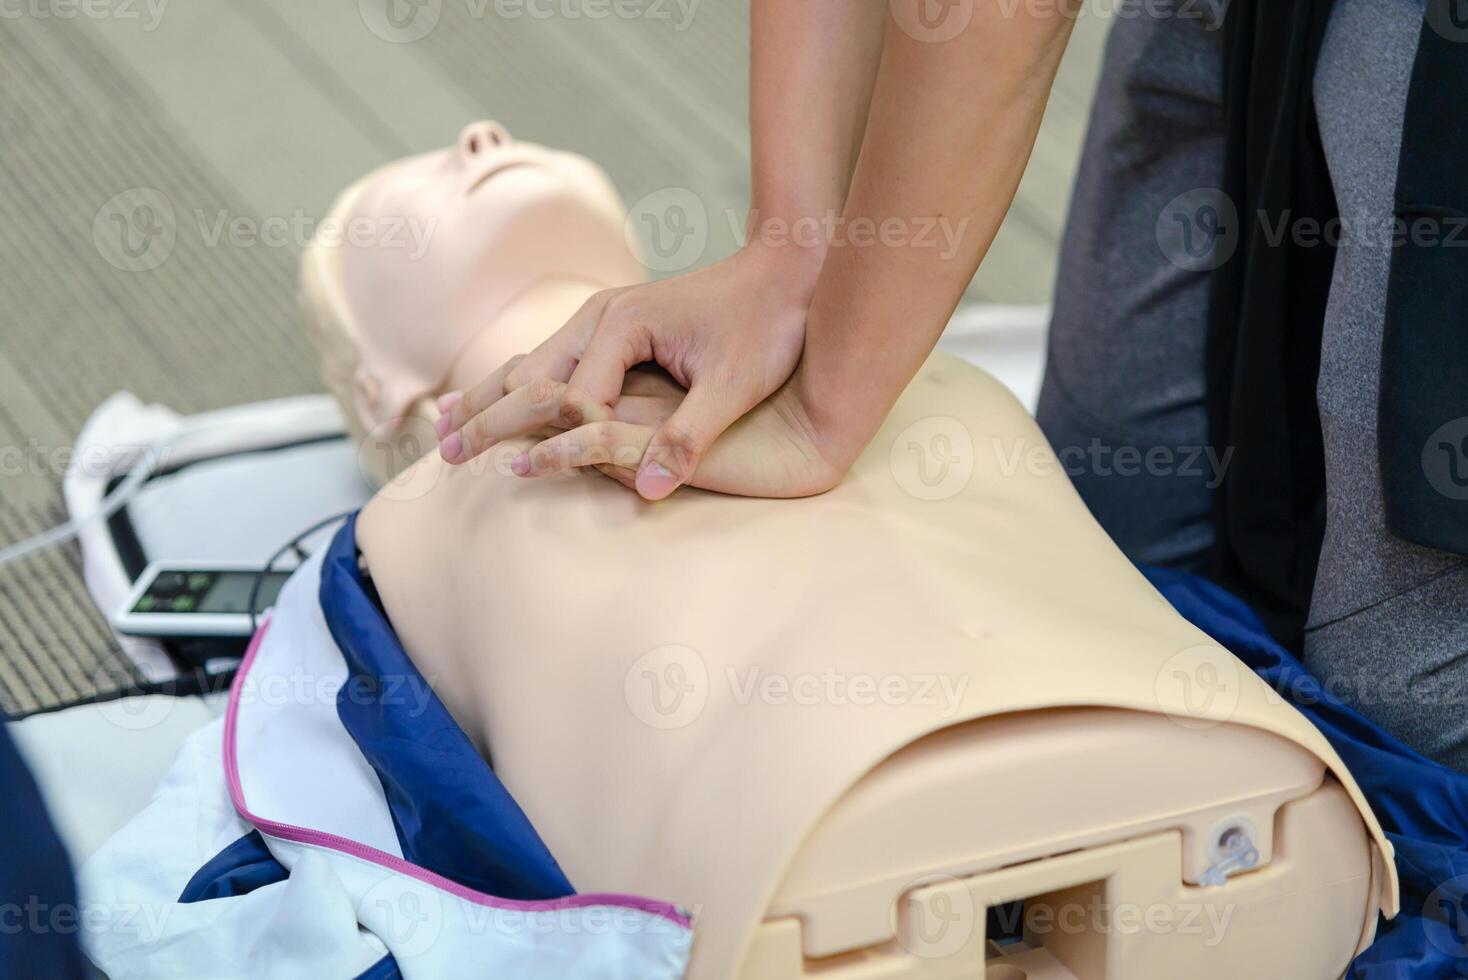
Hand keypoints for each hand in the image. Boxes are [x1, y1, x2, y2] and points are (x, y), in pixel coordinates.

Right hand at [435, 241, 820, 498]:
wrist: (786, 271)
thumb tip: (656, 489)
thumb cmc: (768, 325)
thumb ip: (693, 434)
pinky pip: (553, 361)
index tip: (526, 476)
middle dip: (488, 418)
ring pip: (531, 365)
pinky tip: (496, 399)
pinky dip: (517, 385)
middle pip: (528, 376)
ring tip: (445, 430)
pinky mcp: (613, 327)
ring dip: (489, 399)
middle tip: (443, 456)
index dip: (558, 442)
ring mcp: (602, 319)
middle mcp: (600, 317)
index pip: (573, 400)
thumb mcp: (737, 383)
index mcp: (622, 326)